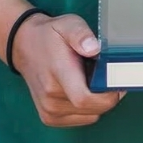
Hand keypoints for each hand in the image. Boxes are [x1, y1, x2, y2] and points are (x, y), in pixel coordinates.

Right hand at [10, 13, 124, 127]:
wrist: (24, 46)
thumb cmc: (50, 36)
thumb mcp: (68, 24)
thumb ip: (81, 34)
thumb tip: (95, 49)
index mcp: (58, 73)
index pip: (85, 98)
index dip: (108, 96)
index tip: (118, 81)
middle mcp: (51, 97)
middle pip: (93, 109)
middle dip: (109, 96)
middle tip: (109, 77)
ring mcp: (49, 110)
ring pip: (91, 115)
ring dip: (99, 101)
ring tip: (92, 80)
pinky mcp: (49, 117)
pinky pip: (82, 118)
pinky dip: (89, 108)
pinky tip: (83, 89)